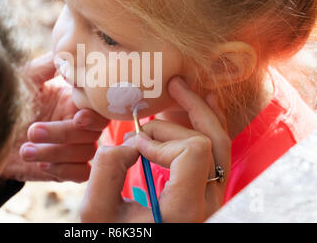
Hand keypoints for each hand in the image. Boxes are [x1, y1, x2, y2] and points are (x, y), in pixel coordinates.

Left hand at [1, 53, 109, 181]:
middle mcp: (76, 122)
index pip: (99, 107)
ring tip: (24, 149)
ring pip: (86, 152)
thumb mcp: (24, 78)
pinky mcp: (64, 168)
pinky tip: (41, 164)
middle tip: (32, 131)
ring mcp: (72, 146)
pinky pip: (81, 173)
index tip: (75, 115)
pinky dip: (65, 170)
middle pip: (92, 132)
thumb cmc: (6, 101)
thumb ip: (49, 65)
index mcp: (73, 100)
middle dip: (63, 134)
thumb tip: (70, 50)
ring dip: (56, 152)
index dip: (92, 113)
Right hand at [80, 76, 230, 221]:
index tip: (134, 147)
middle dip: (170, 124)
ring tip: (180, 88)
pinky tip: (203, 102)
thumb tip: (131, 141)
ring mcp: (212, 195)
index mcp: (184, 209)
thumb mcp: (97, 213)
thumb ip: (107, 171)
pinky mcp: (207, 188)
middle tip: (143, 122)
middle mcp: (208, 201)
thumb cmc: (116, 236)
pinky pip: (217, 149)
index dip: (160, 139)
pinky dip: (206, 123)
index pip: (194, 150)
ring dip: (196, 112)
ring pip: (219, 140)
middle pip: (207, 139)